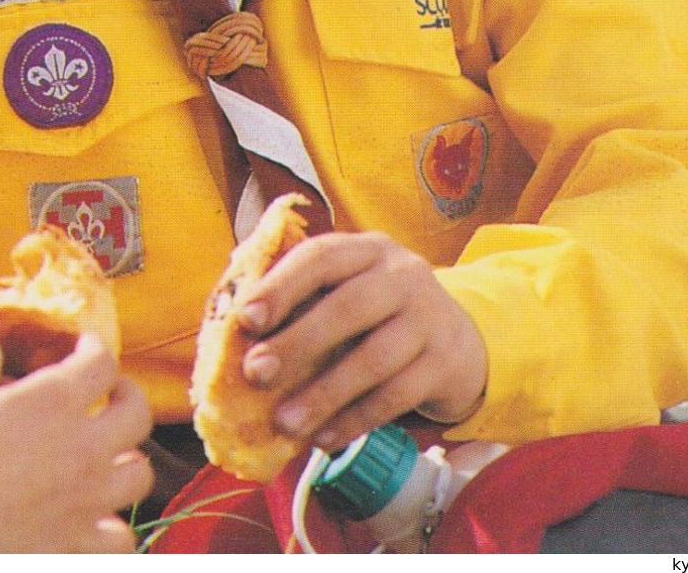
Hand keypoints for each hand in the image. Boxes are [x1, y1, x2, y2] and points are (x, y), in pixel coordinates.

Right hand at [0, 331, 153, 551]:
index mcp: (53, 401)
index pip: (100, 362)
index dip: (96, 348)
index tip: (85, 346)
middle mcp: (83, 448)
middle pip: (136, 414)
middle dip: (127, 396)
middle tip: (112, 393)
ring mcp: (87, 501)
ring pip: (139, 474)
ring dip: (127, 459)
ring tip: (108, 456)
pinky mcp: (79, 545)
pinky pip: (121, 536)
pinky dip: (113, 524)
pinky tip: (96, 517)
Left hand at [234, 231, 487, 451]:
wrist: (459, 340)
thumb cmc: (375, 314)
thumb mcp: (344, 289)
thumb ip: (296, 298)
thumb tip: (227, 327)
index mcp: (365, 250)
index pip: (320, 257)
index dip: (281, 286)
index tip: (245, 319)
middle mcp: (402, 276)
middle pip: (348, 307)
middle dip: (297, 342)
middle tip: (255, 374)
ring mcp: (430, 319)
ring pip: (374, 359)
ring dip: (324, 394)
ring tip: (285, 423)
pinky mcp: (446, 364)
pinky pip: (397, 396)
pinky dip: (356, 420)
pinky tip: (324, 437)